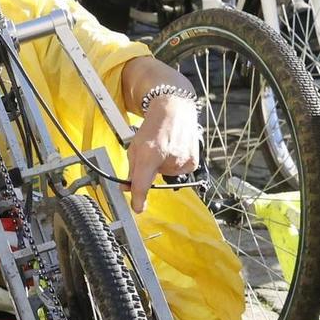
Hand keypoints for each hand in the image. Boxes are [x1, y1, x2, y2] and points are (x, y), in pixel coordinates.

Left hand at [126, 91, 199, 212]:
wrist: (174, 111)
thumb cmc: (153, 128)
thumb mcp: (135, 147)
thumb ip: (131, 170)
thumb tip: (127, 188)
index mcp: (150, 154)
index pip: (142, 184)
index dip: (139, 199)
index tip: (137, 208)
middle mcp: (168, 159)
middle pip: (154, 179)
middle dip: (150, 172)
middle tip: (153, 155)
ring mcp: (182, 161)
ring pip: (167, 175)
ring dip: (163, 167)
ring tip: (165, 149)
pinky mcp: (192, 163)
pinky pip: (179, 172)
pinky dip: (175, 165)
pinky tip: (175, 151)